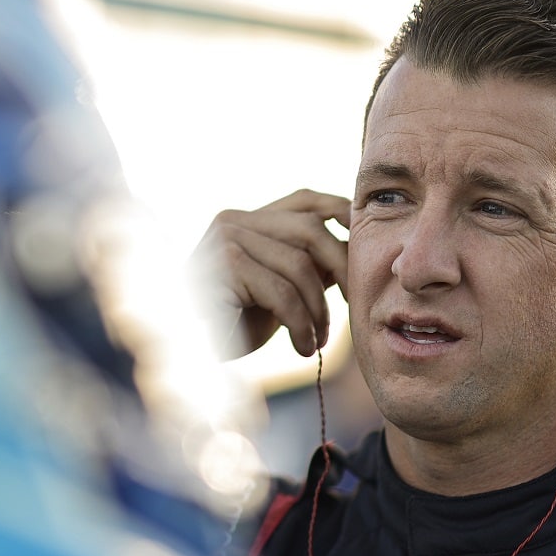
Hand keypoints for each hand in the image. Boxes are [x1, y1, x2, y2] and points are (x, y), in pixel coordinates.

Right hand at [197, 188, 350, 356]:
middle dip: (341, 268)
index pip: (305, 200)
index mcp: (248, 219)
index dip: (341, 212)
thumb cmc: (234, 323)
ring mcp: (225, 239)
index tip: (365, 242)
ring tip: (317, 340)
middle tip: (353, 304)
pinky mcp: (223, 265)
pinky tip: (302, 347)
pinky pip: (281, 293)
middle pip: (310, 230)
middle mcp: (234, 220)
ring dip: (317, 310)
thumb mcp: (279, 287)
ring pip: (299, 266)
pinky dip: (300, 324)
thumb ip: (307, 264)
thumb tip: (354, 247)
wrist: (190, 354)